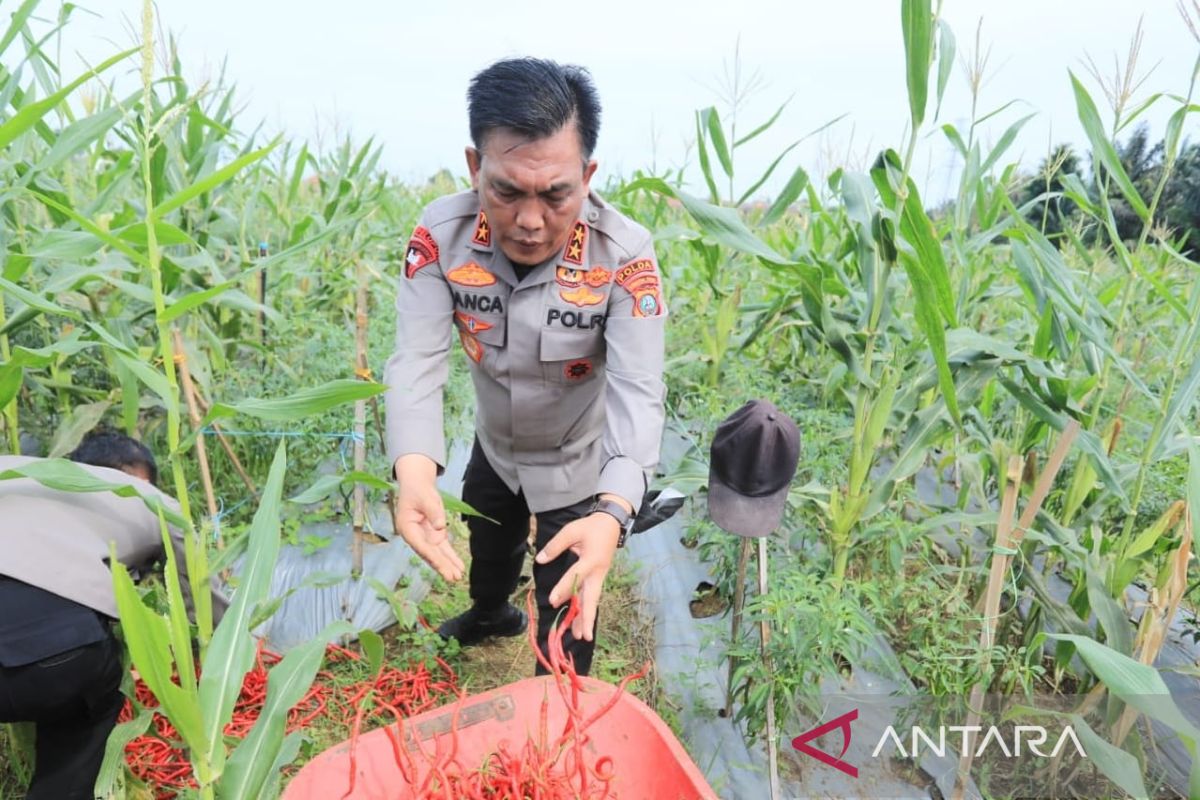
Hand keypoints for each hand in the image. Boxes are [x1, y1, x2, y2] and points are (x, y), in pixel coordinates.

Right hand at [393, 454, 463, 581]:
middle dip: (441, 566)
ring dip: (447, 565)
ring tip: (457, 577)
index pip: (420, 545)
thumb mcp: (425, 497)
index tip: (440, 564)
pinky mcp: (434, 535)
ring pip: (437, 554)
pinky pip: (444, 548)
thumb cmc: (418, 490)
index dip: (431, 555)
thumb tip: (440, 527)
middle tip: (452, 578)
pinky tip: (459, 567)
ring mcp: (425, 537)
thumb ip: (433, 511)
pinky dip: (451, 557)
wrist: (417, 485)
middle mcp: (415, 536)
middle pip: (429, 554)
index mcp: (407, 528)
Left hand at [535, 511, 621, 641]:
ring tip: (582, 636)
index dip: (563, 588)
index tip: (552, 601)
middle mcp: (597, 572)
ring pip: (592, 600)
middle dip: (587, 617)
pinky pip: (591, 595)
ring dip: (587, 618)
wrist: (612, 524)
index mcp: (591, 559)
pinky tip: (581, 622)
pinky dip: (587, 609)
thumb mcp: (572, 530)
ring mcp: (600, 576)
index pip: (575, 576)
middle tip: (583, 636)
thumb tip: (541, 560)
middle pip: (591, 597)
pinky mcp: (598, 577)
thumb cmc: (591, 527)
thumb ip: (555, 546)